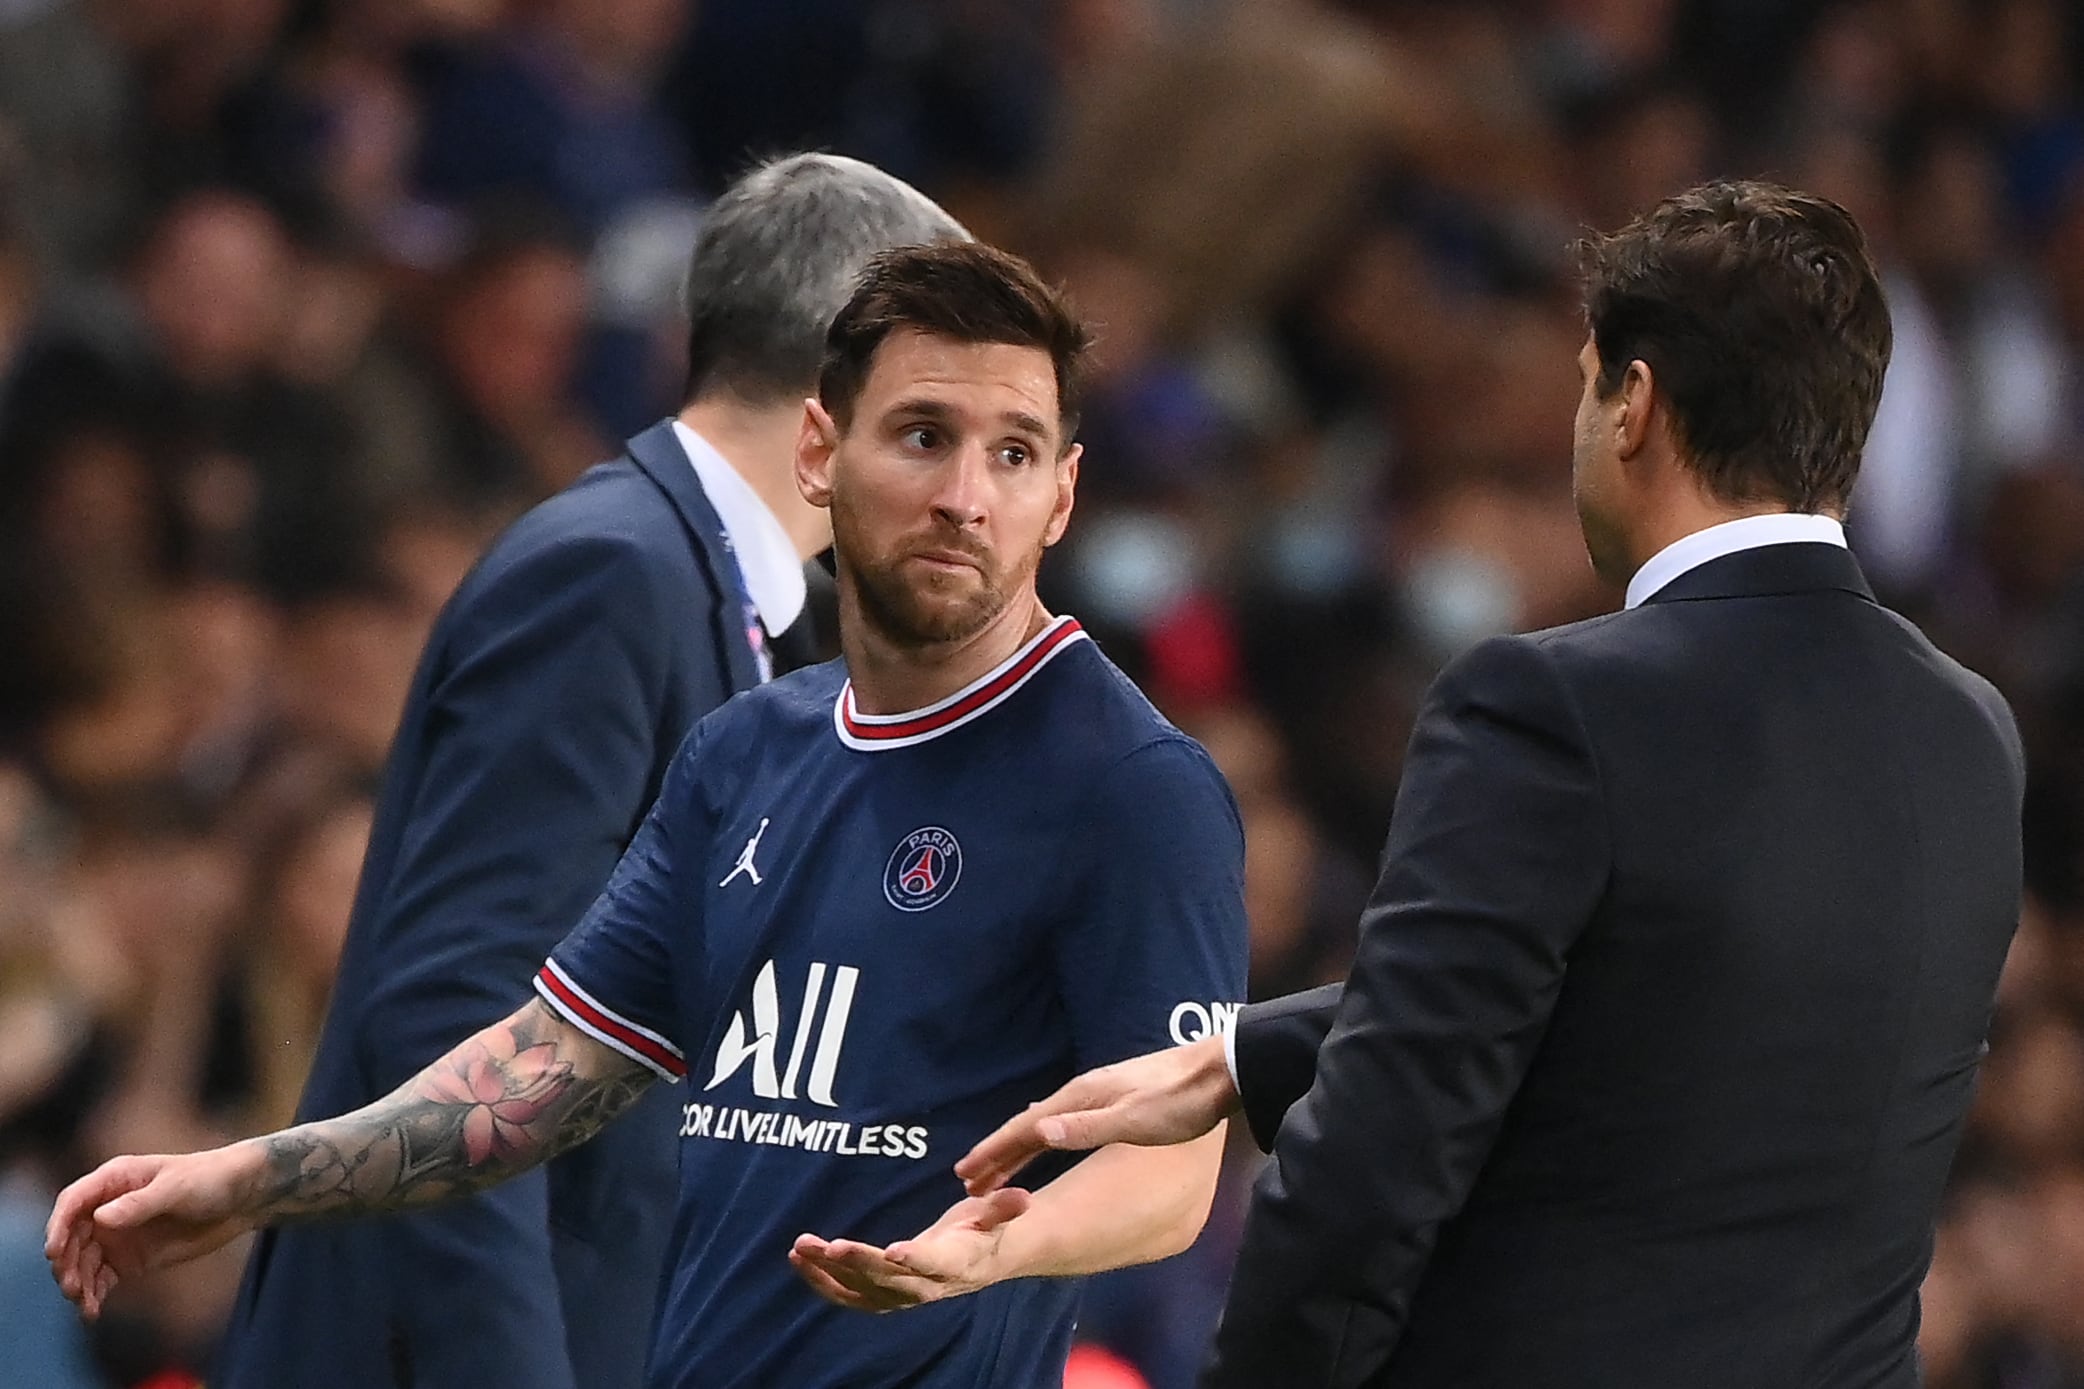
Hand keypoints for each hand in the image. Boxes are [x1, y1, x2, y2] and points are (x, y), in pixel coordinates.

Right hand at [45, 1145, 262, 1318]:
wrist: (241, 1198)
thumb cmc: (209, 1179)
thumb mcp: (177, 1188)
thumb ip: (139, 1203)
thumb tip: (100, 1218)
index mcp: (113, 1180)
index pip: (72, 1202)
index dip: (58, 1226)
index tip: (53, 1251)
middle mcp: (107, 1208)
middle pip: (71, 1237)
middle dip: (65, 1261)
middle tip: (71, 1285)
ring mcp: (116, 1235)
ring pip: (82, 1262)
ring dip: (77, 1282)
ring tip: (84, 1303)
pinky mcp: (129, 1259)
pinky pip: (101, 1279)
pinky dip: (94, 1294)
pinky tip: (93, 1312)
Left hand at [789, 1187, 1030, 1311]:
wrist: (978, 1264)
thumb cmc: (983, 1231)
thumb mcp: (996, 1216)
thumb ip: (1004, 1208)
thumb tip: (1023, 1198)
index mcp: (954, 1265)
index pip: (933, 1264)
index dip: (915, 1258)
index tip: (893, 1249)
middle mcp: (925, 1287)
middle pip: (889, 1279)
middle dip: (859, 1263)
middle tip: (830, 1244)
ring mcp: (900, 1296)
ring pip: (862, 1289)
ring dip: (829, 1272)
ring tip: (803, 1247)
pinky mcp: (881, 1296)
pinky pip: (848, 1295)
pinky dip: (822, 1282)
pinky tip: (800, 1259)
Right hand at [954, 1037, 1237, 1195]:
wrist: (1218, 1072)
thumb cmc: (1180, 1101)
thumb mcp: (1136, 1121)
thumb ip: (1089, 1129)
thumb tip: (1041, 1133)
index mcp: (1080, 1098)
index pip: (1025, 1128)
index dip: (994, 1152)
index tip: (965, 1172)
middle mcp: (1081, 1093)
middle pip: (1028, 1126)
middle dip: (997, 1153)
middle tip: (967, 1180)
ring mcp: (1096, 1094)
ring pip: (1044, 1125)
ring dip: (1017, 1148)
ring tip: (996, 1168)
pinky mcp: (1112, 1099)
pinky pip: (1061, 1121)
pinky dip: (1041, 1137)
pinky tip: (1044, 1138)